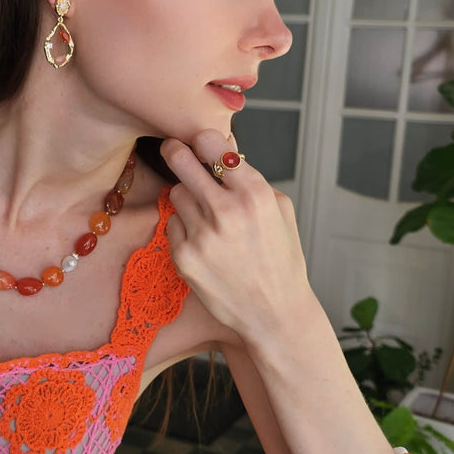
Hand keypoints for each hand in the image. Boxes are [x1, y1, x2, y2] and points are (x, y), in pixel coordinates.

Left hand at [160, 129, 310, 336]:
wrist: (275, 314)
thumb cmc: (280, 259)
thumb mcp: (280, 210)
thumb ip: (251, 176)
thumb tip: (226, 142)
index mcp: (254, 194)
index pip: (212, 142)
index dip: (203, 139)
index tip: (200, 142)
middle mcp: (226, 211)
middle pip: (181, 159)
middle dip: (176, 150)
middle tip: (174, 148)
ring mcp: (201, 234)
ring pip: (175, 192)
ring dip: (186, 196)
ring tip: (207, 215)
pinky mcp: (184, 256)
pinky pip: (172, 224)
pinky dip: (184, 227)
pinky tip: (205, 242)